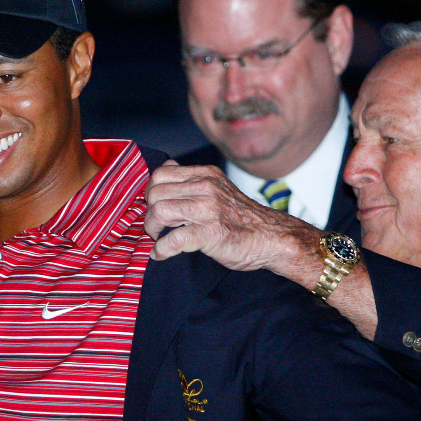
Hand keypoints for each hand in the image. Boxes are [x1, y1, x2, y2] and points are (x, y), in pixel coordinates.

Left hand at [143, 161, 319, 274]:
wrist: (272, 238)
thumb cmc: (243, 218)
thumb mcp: (219, 187)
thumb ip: (193, 179)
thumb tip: (167, 166)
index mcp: (206, 175)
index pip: (161, 174)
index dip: (151, 191)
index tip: (154, 206)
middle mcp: (206, 188)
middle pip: (155, 193)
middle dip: (148, 212)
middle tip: (155, 226)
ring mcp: (208, 210)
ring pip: (159, 212)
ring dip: (152, 229)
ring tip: (157, 238)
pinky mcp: (210, 234)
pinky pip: (173, 240)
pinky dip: (161, 249)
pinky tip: (161, 254)